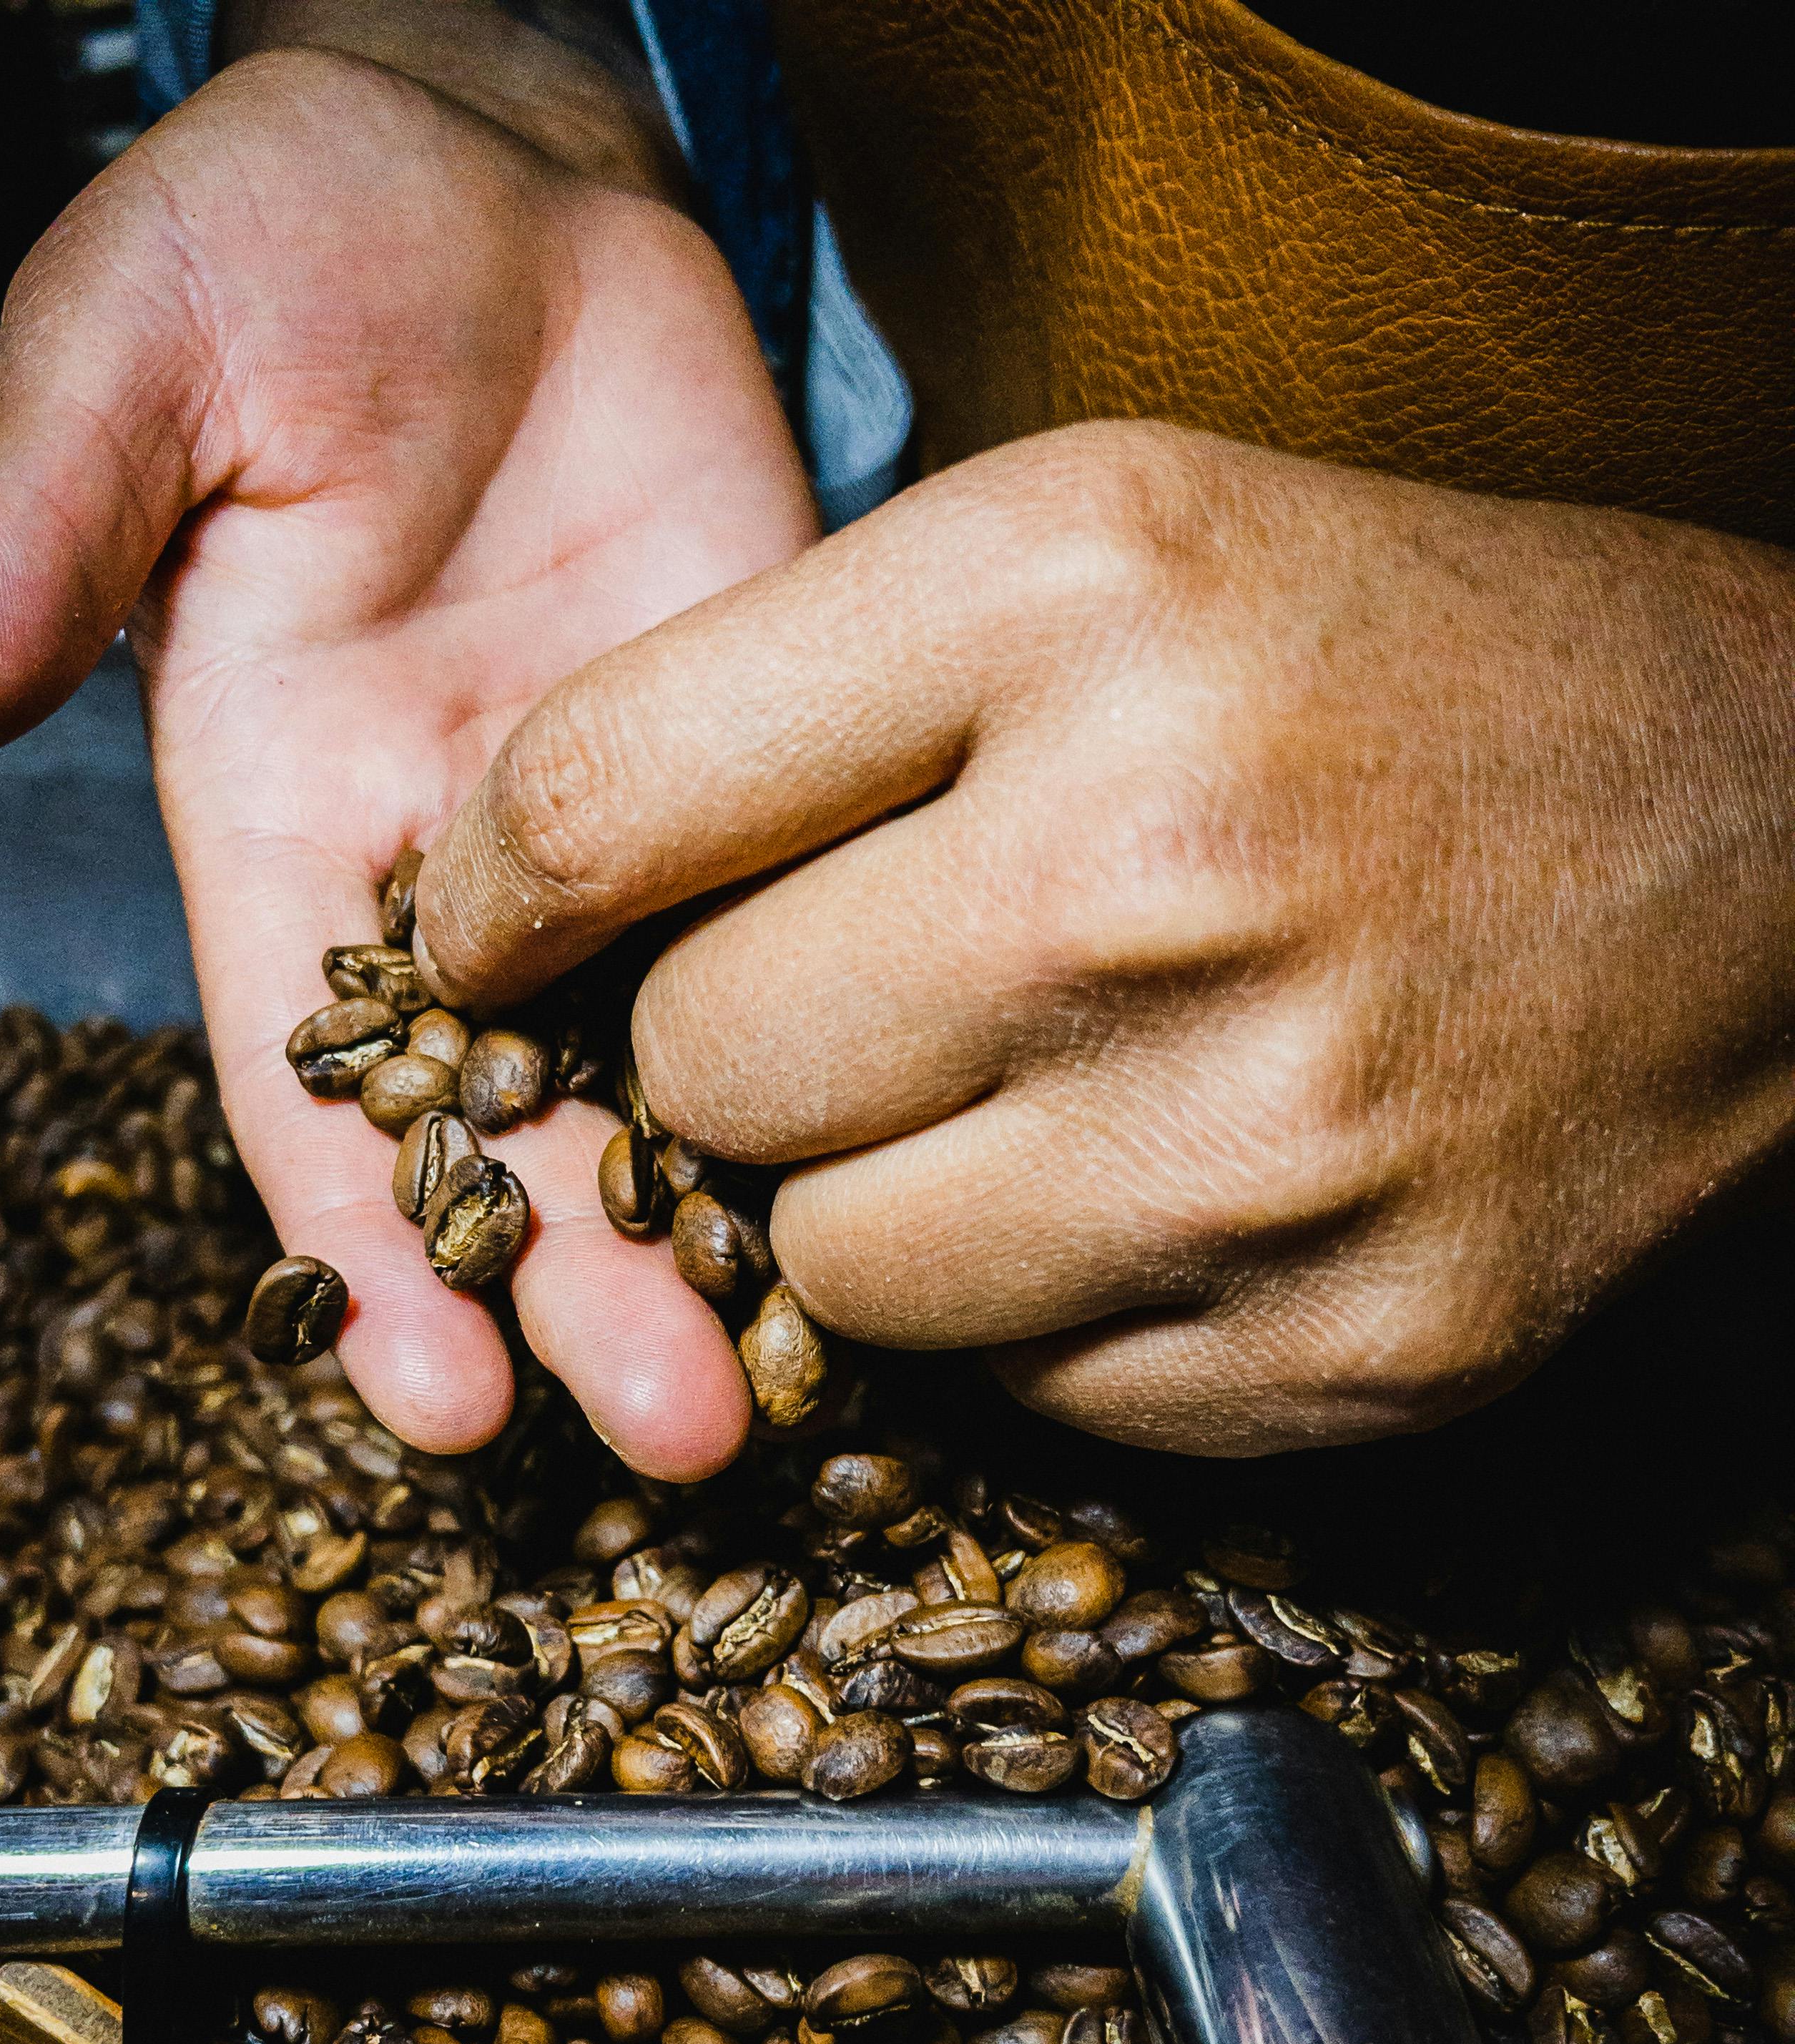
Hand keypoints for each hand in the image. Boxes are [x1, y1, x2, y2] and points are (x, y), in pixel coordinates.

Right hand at [0, 23, 816, 1476]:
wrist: (505, 176)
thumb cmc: (290, 237)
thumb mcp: (131, 357)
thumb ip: (22, 543)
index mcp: (283, 832)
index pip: (310, 1096)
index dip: (362, 1260)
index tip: (428, 1403)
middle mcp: (455, 888)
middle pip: (510, 1145)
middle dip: (581, 1303)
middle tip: (683, 1441)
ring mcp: (628, 851)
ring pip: (671, 1087)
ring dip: (727, 1237)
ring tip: (806, 1378)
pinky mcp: (769, 787)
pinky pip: (809, 951)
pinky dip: (850, 1068)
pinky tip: (918, 1181)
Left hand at [413, 421, 1794, 1456]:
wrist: (1769, 838)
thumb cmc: (1385, 672)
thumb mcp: (1099, 543)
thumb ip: (791, 685)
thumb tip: (511, 893)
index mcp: (1076, 601)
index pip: (598, 800)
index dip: (489, 895)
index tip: (481, 937)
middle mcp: (1152, 875)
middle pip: (702, 1075)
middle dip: (727, 1051)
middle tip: (857, 995)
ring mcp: (1257, 1147)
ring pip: (836, 1277)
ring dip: (872, 1203)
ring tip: (1020, 1096)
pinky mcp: (1345, 1347)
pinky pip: (1019, 1397)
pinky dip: (1039, 1312)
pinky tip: (1155, 1186)